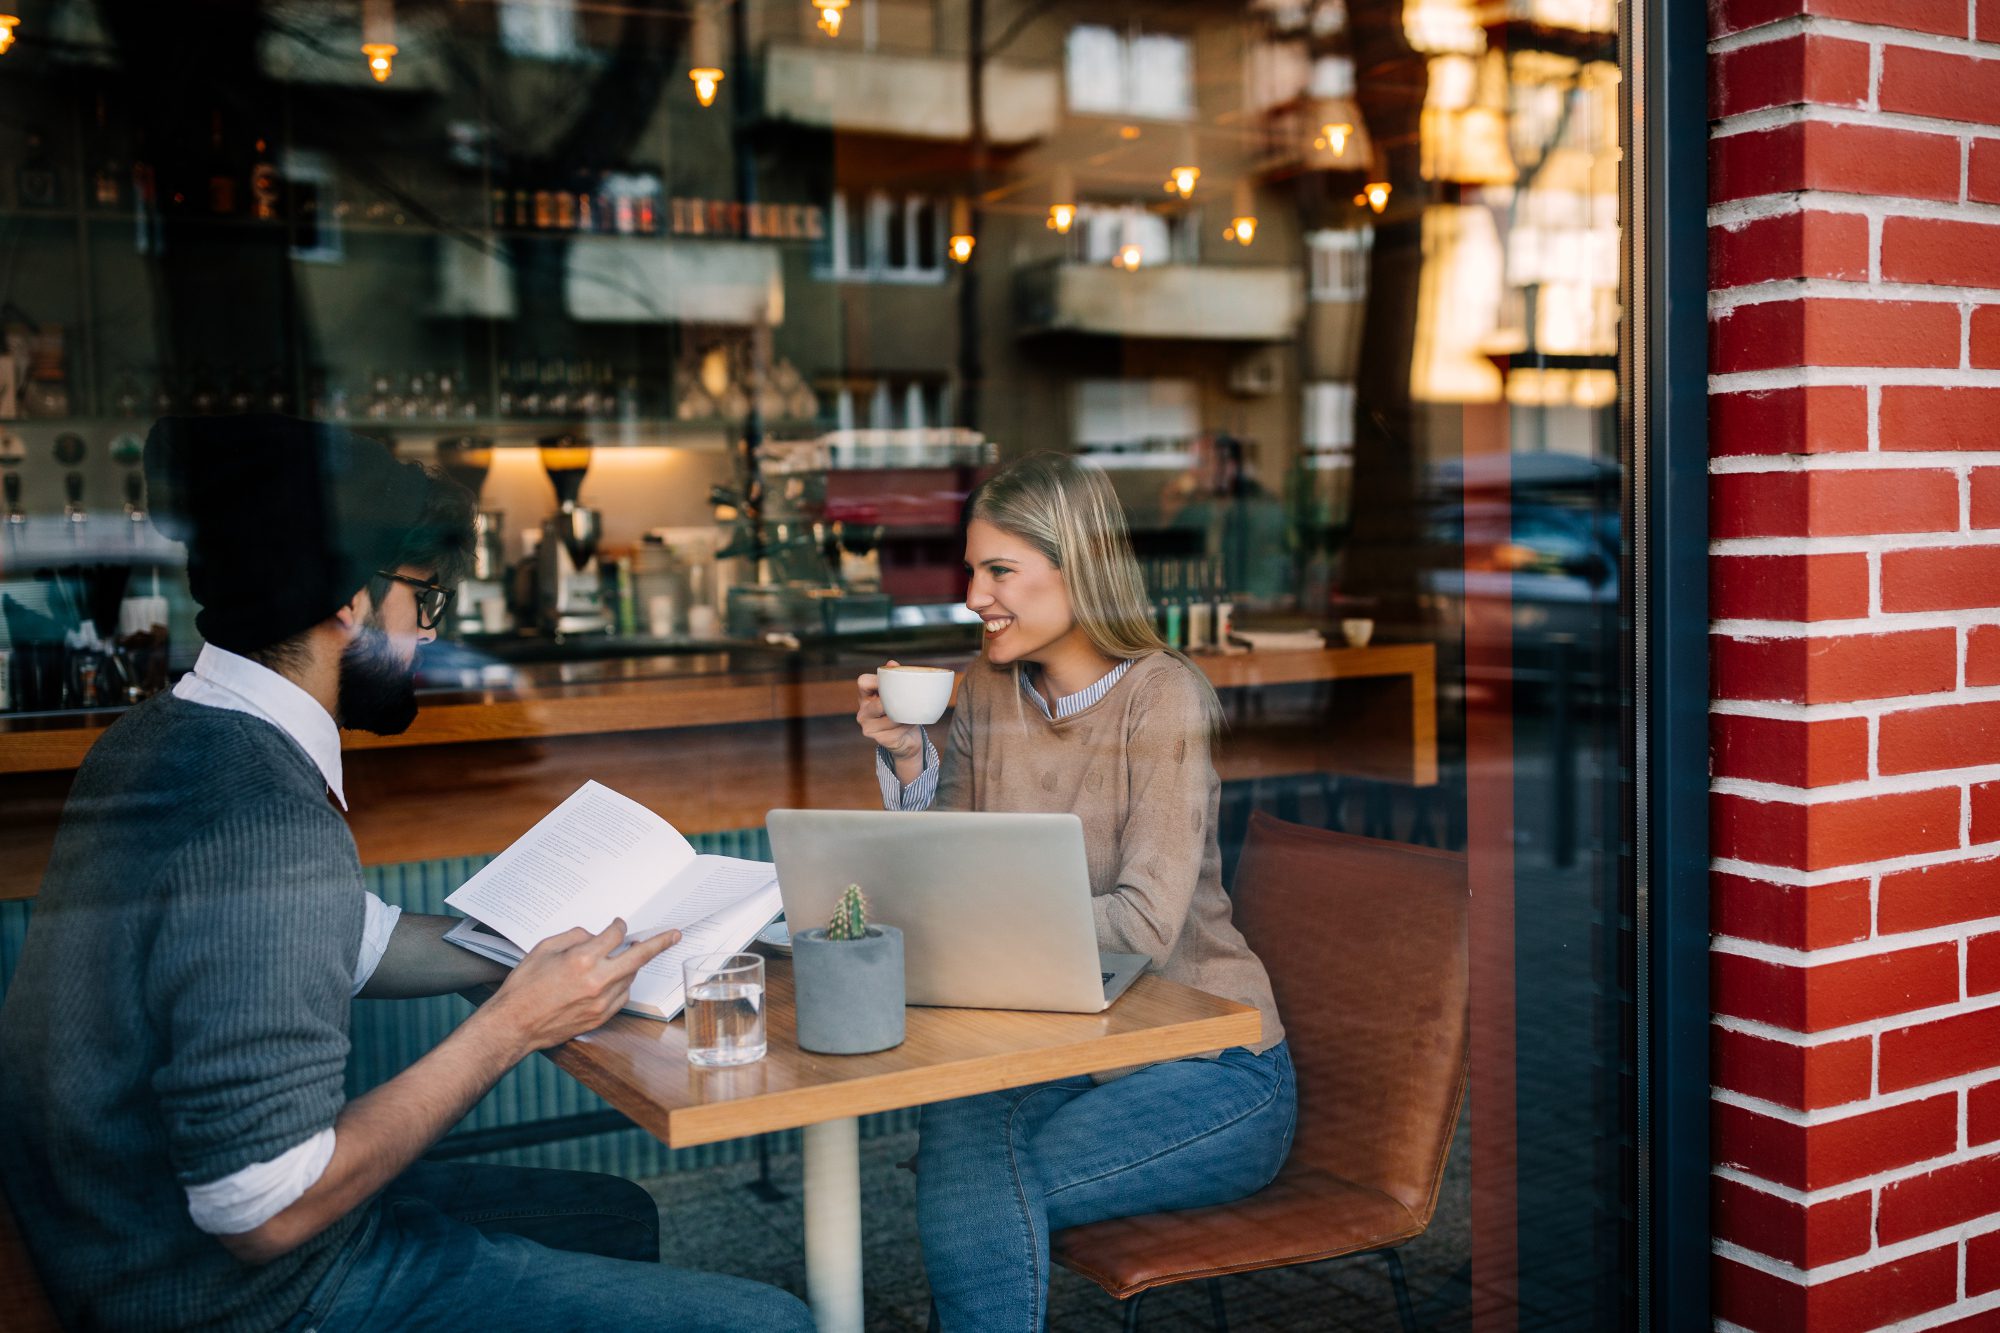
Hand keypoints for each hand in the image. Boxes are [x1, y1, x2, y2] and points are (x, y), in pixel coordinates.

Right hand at [482, 919, 679, 1054]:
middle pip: (639, 957)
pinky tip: (609, 981)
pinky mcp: (601, 1017)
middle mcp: (597, 980)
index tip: (620, 924)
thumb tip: (595, 936)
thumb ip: (574, 937)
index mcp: (582, 959)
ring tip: (623, 959)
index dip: (619, 926)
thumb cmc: (524, 986)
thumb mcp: (544, 949)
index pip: (615, 935)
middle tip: (674, 935)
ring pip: (630, 977)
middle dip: (659, 943)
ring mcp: (601, 1001)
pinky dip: (620, 985)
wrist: (514, 1025)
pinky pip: (622, 996)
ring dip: (631, 966)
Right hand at [857, 660, 922, 763]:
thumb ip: (895, 679)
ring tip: (912, 712)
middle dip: (894, 702)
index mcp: (864, 697)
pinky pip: (897, 729)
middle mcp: (863, 713)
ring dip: (905, 715)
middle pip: (878, 703)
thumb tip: (891, 663)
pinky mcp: (880, 739)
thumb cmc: (900, 712)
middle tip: (907, 700)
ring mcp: (869, 728)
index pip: (863, 682)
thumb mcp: (897, 695)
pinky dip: (907, 725)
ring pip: (891, 717)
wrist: (905, 740)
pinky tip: (911, 723)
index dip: (877, 680)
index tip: (893, 683)